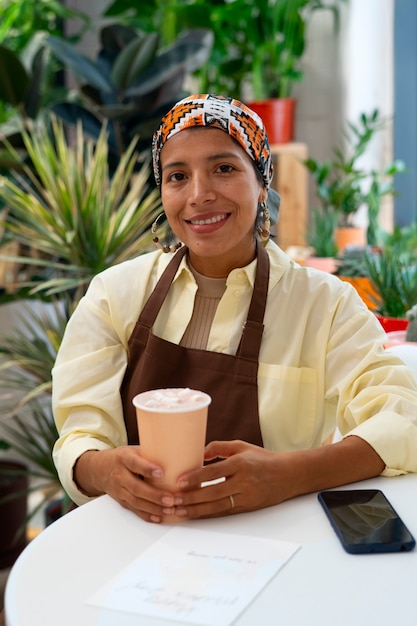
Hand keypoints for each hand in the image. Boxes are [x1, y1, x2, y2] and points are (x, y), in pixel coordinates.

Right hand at [73, 447, 183, 522]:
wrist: (98, 469)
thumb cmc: (121, 457)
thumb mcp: (133, 450)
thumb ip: (151, 453)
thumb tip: (178, 450)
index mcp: (124, 459)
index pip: (134, 463)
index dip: (147, 468)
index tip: (161, 472)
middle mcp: (120, 475)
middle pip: (136, 488)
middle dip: (155, 496)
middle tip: (172, 499)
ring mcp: (119, 490)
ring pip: (136, 502)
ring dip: (154, 508)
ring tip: (170, 510)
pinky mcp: (122, 501)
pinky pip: (135, 510)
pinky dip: (147, 515)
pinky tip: (159, 517)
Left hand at [170, 440, 291, 519]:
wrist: (288, 475)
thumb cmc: (262, 458)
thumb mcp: (241, 446)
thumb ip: (219, 447)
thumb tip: (198, 452)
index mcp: (240, 463)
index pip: (214, 472)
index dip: (196, 478)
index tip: (179, 482)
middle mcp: (243, 481)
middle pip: (213, 493)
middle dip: (191, 498)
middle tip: (172, 500)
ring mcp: (246, 497)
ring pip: (217, 506)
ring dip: (196, 511)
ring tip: (179, 512)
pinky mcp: (247, 508)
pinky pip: (224, 513)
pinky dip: (208, 515)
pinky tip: (195, 516)